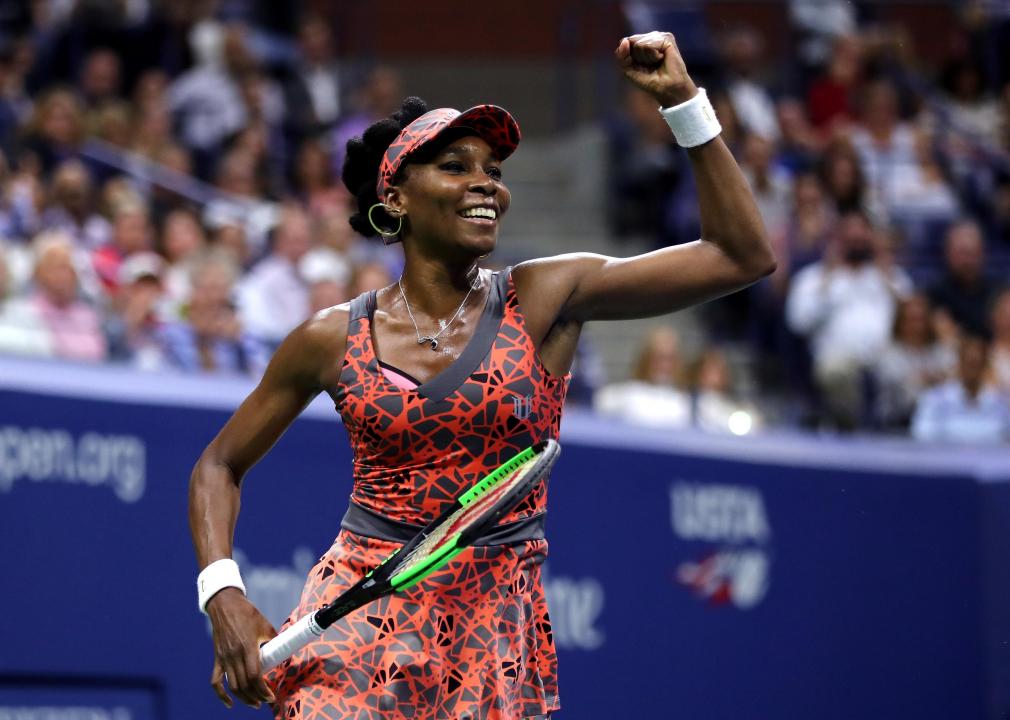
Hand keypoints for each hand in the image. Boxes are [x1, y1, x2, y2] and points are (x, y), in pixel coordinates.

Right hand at [206, 588, 277, 708]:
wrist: (225, 604)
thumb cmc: (247, 613)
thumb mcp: (265, 625)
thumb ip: (274, 640)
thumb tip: (286, 651)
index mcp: (247, 646)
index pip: (254, 676)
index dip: (263, 689)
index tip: (271, 696)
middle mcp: (234, 655)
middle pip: (243, 684)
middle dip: (256, 696)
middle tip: (266, 701)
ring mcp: (224, 658)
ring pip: (232, 686)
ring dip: (243, 698)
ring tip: (254, 703)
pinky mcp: (217, 658)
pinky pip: (216, 681)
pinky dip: (221, 695)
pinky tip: (230, 703)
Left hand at [615, 32, 697, 107]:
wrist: (666, 89)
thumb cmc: (649, 81)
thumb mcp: (628, 69)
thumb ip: (621, 55)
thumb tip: (624, 40)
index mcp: (641, 42)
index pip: (624, 42)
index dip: (626, 56)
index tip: (638, 66)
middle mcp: (650, 36)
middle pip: (630, 41)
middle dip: (637, 57)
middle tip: (650, 65)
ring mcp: (659, 36)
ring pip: (639, 43)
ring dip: (645, 58)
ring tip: (657, 62)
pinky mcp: (667, 38)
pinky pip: (648, 45)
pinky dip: (652, 56)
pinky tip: (661, 59)